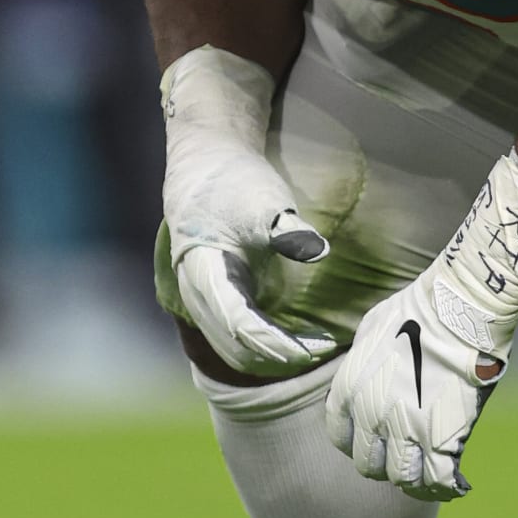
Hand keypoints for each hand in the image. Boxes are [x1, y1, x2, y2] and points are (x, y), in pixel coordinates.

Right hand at [161, 46, 334, 378]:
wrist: (205, 161)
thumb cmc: (233, 180)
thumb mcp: (261, 200)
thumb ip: (285, 229)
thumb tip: (318, 249)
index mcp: (203, 271)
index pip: (237, 323)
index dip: (274, 342)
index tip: (311, 347)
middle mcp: (197, 292)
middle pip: (232, 345)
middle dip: (275, 356)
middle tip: (319, 351)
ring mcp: (203, 296)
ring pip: (231, 346)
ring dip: (268, 356)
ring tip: (312, 349)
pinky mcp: (216, 294)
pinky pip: (235, 333)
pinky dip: (262, 344)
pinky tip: (295, 338)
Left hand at [326, 149, 517, 499]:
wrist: (460, 304)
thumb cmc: (419, 308)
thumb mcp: (370, 329)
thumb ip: (359, 361)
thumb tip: (360, 376)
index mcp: (348, 391)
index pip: (341, 438)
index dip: (360, 443)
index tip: (377, 441)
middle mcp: (371, 415)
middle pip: (369, 465)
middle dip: (387, 464)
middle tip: (407, 457)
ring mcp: (406, 428)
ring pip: (403, 478)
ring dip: (416, 479)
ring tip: (432, 475)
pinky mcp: (443, 435)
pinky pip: (438, 480)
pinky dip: (446, 487)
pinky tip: (456, 484)